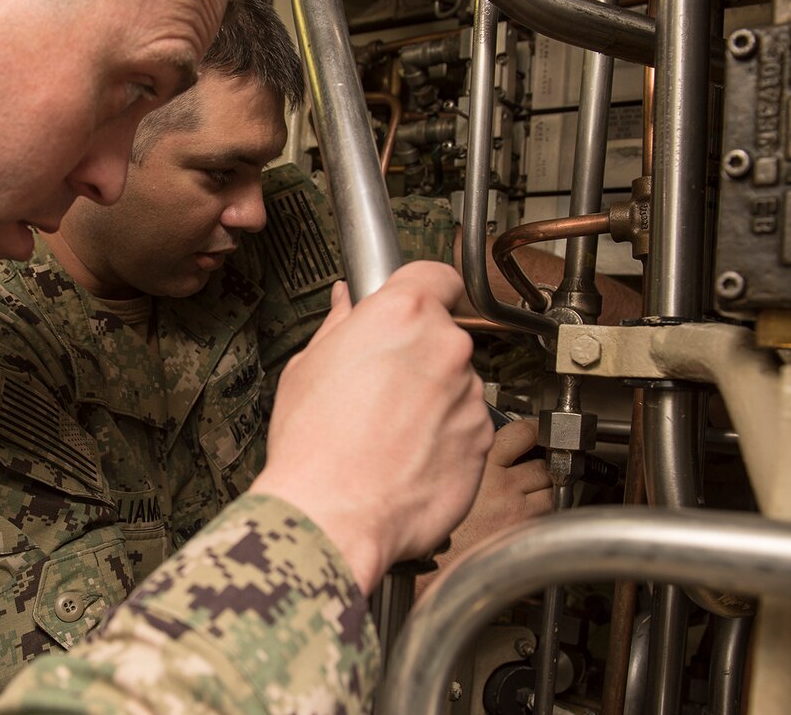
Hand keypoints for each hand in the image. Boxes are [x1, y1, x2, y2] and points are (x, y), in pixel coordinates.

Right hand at [249, 261, 494, 594]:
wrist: (333, 516)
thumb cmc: (313, 446)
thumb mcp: (307, 367)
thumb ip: (340, 326)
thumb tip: (347, 303)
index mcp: (402, 314)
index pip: (437, 274)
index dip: (423, 290)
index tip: (415, 305)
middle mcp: (446, 346)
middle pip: (443, 335)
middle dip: (418, 355)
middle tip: (379, 386)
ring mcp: (470, 395)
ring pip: (456, 384)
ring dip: (433, 400)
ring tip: (388, 432)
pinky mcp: (483, 441)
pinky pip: (466, 427)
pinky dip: (445, 438)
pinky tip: (406, 458)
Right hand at [415, 419, 552, 599]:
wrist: (436, 568)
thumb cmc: (436, 529)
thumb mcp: (447, 481)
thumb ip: (469, 462)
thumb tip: (486, 448)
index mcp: (481, 465)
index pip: (523, 433)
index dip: (534, 431)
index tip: (536, 431)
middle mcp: (503, 485)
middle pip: (543, 463)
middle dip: (541, 464)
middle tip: (533, 468)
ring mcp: (518, 510)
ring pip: (552, 489)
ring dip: (546, 489)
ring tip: (530, 494)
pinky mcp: (526, 532)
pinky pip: (550, 514)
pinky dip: (544, 512)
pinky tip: (528, 515)